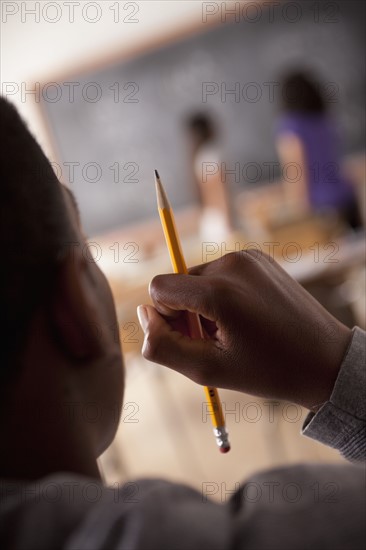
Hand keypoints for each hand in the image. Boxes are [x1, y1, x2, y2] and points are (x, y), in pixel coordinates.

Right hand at [137, 251, 351, 409]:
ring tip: (235, 330)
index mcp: (219, 292)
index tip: (192, 339)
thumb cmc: (268, 370)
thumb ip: (162, 346)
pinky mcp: (259, 258)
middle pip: (179, 282)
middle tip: (217, 341)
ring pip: (199, 278)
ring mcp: (249, 257)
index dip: (166, 317)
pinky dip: (223, 293)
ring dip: (205, 303)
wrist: (325, 360)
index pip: (160, 287)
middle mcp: (233, 264)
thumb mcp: (208, 371)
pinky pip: (222, 273)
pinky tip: (247, 316)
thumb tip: (143, 314)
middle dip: (187, 311)